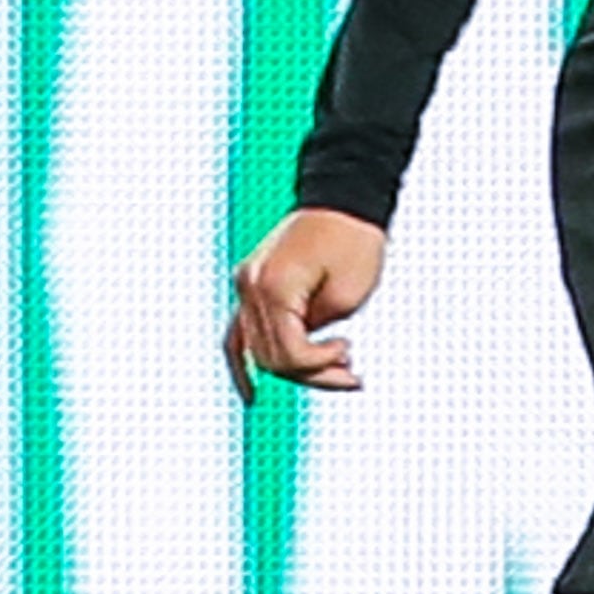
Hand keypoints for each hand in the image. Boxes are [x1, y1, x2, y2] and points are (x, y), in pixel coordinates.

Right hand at [223, 207, 390, 394]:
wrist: (345, 199)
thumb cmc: (354, 241)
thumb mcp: (347, 296)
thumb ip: (316, 333)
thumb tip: (299, 356)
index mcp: (274, 286)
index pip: (289, 353)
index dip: (321, 365)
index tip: (350, 349)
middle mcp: (250, 286)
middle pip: (270, 357)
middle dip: (312, 374)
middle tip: (351, 374)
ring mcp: (246, 283)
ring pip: (256, 350)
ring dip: (293, 369)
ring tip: (333, 371)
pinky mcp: (251, 283)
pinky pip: (239, 333)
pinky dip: (244, 362)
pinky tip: (250, 394)